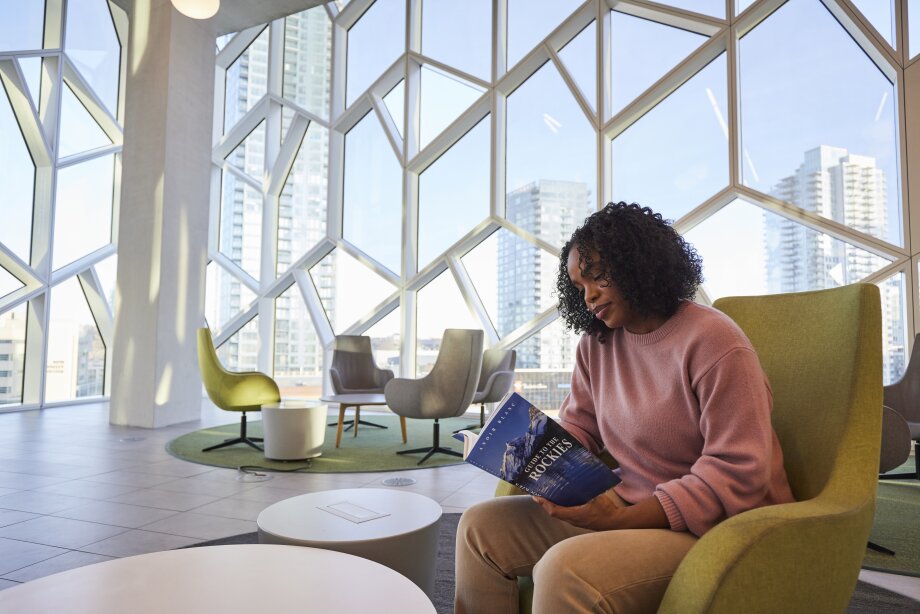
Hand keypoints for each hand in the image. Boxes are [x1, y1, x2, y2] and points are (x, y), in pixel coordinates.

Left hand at [532, 490, 669, 531]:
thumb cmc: (607, 511)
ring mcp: (577, 521)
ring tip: (549, 493)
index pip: (553, 511)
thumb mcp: (597, 497)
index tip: (536, 495)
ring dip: (553, 504)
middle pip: (554, 512)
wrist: (617, 523)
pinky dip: (562, 506)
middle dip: (546, 502)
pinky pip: (568, 513)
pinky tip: (565, 498)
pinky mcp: (581, 520)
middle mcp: (573, 520)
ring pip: (560, 513)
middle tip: (540, 492)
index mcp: (574, 515)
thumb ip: (588, 488)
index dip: (544, 503)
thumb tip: (582, 475)